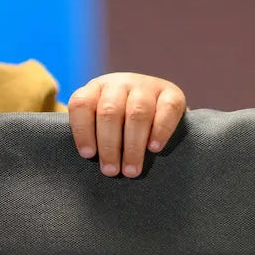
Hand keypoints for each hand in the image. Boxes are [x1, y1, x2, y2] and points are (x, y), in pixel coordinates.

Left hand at [67, 73, 186, 177]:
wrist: (158, 105)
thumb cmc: (120, 122)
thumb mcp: (100, 120)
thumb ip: (91, 132)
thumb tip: (88, 157)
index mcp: (96, 88)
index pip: (82, 104)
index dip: (82, 130)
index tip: (87, 154)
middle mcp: (119, 83)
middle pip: (109, 112)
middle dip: (109, 145)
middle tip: (111, 171)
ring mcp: (146, 86)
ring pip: (137, 113)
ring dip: (133, 146)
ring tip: (131, 170)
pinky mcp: (173, 93)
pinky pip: (167, 109)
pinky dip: (160, 130)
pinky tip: (154, 148)